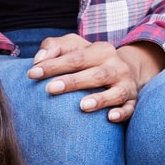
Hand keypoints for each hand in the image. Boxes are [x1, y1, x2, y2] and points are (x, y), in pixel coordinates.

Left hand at [26, 34, 164, 120]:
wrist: (126, 71)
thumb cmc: (89, 60)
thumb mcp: (74, 46)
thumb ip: (54, 47)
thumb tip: (38, 59)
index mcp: (101, 50)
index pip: (75, 57)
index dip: (54, 65)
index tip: (32, 73)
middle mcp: (116, 66)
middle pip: (95, 74)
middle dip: (73, 82)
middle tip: (50, 89)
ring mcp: (126, 85)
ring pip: (116, 92)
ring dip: (100, 99)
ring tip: (82, 106)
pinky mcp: (132, 102)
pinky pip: (130, 109)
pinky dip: (122, 113)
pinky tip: (110, 117)